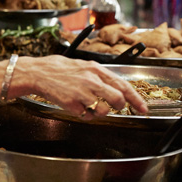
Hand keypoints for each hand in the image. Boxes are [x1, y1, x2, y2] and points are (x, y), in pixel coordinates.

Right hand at [25, 56, 147, 116]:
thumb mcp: (83, 66)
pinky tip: (76, 106)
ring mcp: (82, 93)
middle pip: (117, 99)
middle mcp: (91, 81)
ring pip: (103, 111)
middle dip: (119, 106)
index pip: (123, 85)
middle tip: (114, 107)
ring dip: (100, 112)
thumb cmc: (59, 69)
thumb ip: (99, 76)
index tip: (143, 108)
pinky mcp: (72, 104)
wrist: (38, 73)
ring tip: (89, 106)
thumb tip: (116, 88)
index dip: (136, 99)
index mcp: (96, 70)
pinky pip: (86, 116)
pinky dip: (84, 114)